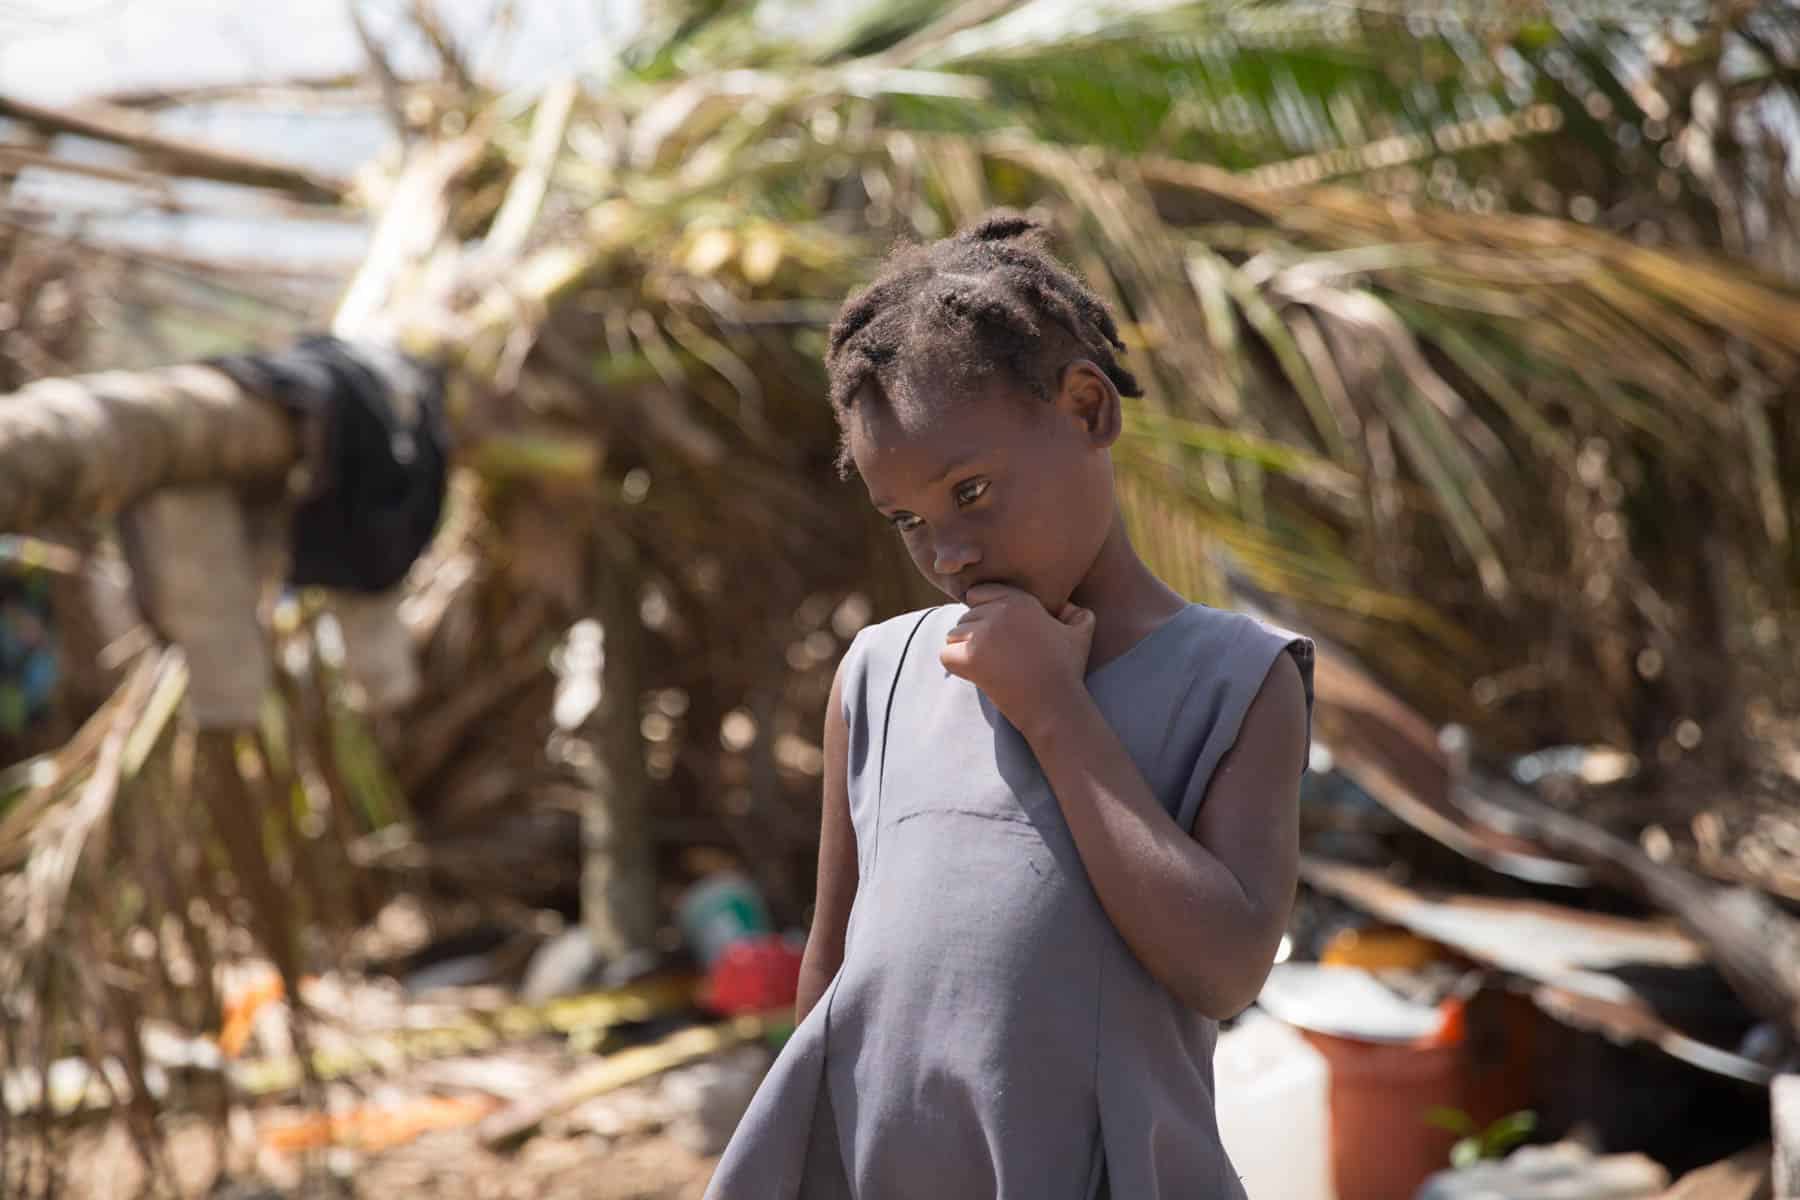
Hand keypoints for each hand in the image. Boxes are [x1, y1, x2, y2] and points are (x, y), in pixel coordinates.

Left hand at [939, 584, 1095, 736]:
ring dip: (964, 650)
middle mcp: (998, 611)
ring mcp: (982, 634)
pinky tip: (974, 674)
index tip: (996, 634)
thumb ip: (1077, 613)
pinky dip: (955, 665)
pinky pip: (945, 655)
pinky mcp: (970, 658)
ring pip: (954, 635)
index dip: (984, 612)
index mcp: (1020, 600)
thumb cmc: (1067, 670)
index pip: (979, 593)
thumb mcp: (1082, 633)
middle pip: (966, 616)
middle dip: (975, 634)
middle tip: (996, 656)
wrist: (1056, 704)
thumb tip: (1066, 605)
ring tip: (988, 666)